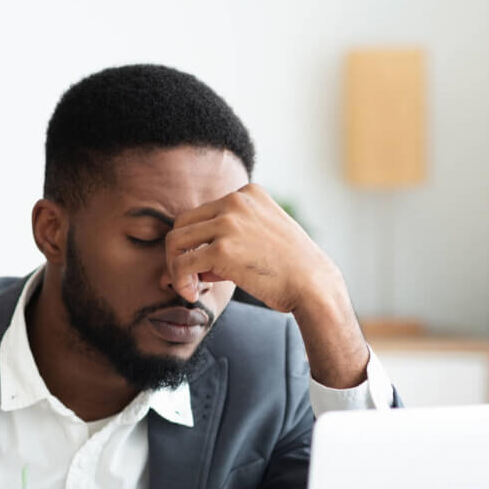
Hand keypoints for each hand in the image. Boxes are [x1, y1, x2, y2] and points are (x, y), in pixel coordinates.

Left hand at [165, 184, 341, 311]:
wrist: (313, 285)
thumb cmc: (290, 268)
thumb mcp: (262, 235)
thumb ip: (229, 237)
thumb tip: (187, 259)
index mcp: (247, 193)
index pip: (203, 213)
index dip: (200, 242)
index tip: (208, 267)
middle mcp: (235, 200)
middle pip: (183, 223)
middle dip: (181, 252)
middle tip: (192, 278)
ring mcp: (228, 223)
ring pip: (175, 241)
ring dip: (176, 267)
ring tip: (190, 287)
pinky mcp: (221, 249)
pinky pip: (181, 264)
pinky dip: (180, 282)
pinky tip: (192, 295)